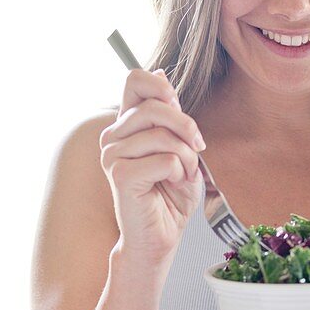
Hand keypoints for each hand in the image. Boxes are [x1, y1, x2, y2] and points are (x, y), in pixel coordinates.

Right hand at [99, 68, 205, 264]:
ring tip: (183, 175)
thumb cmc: (170, 196)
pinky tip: (172, 185)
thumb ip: (169, 114)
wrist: (160, 237)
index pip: (134, 79)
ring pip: (164, 135)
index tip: (178, 108)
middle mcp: (113, 136)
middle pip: (156, 106)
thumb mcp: (178, 146)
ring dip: (187, 157)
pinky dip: (180, 173)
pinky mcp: (120, 175)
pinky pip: (166, 159)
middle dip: (187, 127)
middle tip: (197, 149)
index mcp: (125, 124)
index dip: (162, 87)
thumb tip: (160, 72)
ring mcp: (112, 155)